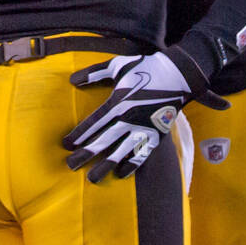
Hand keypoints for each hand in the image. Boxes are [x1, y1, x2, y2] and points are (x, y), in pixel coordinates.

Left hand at [64, 50, 227, 183]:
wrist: (178, 75)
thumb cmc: (145, 68)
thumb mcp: (117, 66)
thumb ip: (94, 73)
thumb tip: (72, 80)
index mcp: (118, 101)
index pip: (94, 123)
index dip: (79, 135)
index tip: (67, 144)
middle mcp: (129, 118)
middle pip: (103, 141)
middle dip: (85, 155)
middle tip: (71, 166)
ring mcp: (143, 129)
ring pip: (120, 153)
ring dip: (105, 167)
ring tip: (92, 179)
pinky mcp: (156, 135)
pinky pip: (141, 155)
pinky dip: (130, 166)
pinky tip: (119, 174)